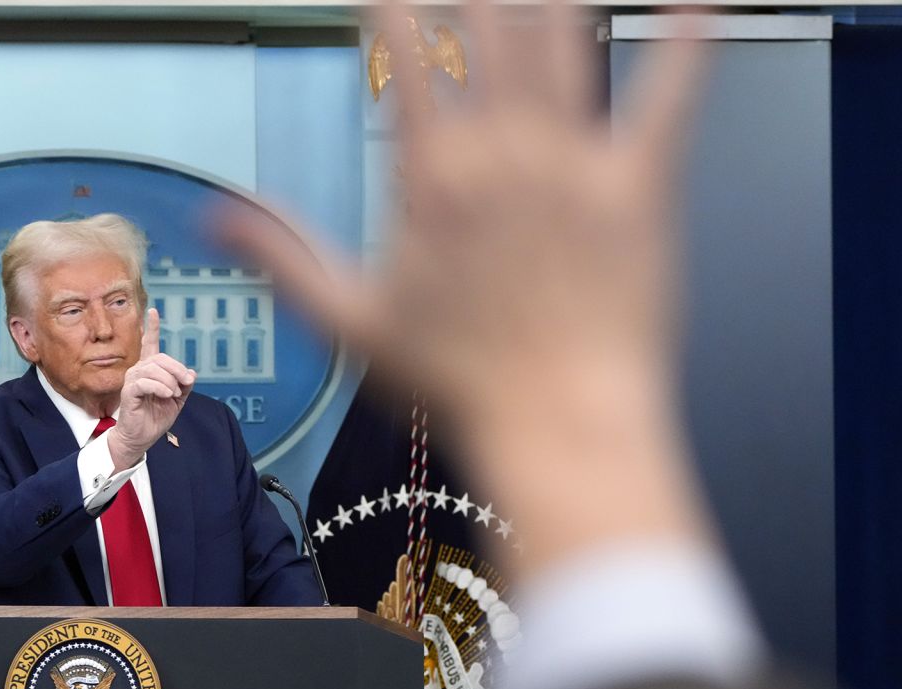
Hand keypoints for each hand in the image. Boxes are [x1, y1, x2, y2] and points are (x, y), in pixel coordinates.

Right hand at [109, 308, 195, 468]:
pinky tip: (167, 395)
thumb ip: (184, 385)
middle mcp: (139, 371)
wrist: (141, 438)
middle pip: (160, 357)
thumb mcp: (177, 401)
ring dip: (170, 381)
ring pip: (154, 369)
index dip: (152, 327)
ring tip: (174, 394)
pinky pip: (146, 382)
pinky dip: (160, 387)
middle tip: (186, 384)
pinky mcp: (129, 392)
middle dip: (177, 369)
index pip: (150, 344)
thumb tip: (191, 372)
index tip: (153, 311)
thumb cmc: (155, 418)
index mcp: (150, 371)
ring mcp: (132, 380)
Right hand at [221, 0, 711, 568]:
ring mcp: (578, 164)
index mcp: (437, 177)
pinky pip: (670, 95)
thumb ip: (284, 256)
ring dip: (545, 0)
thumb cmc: (460, 383)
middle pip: (490, 28)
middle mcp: (506, 153)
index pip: (409, 56)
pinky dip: (686, 40)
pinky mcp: (641, 187)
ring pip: (563, 41)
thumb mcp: (350, 322)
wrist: (558, 423)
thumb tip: (219, 219)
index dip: (391, 8)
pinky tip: (694, 0)